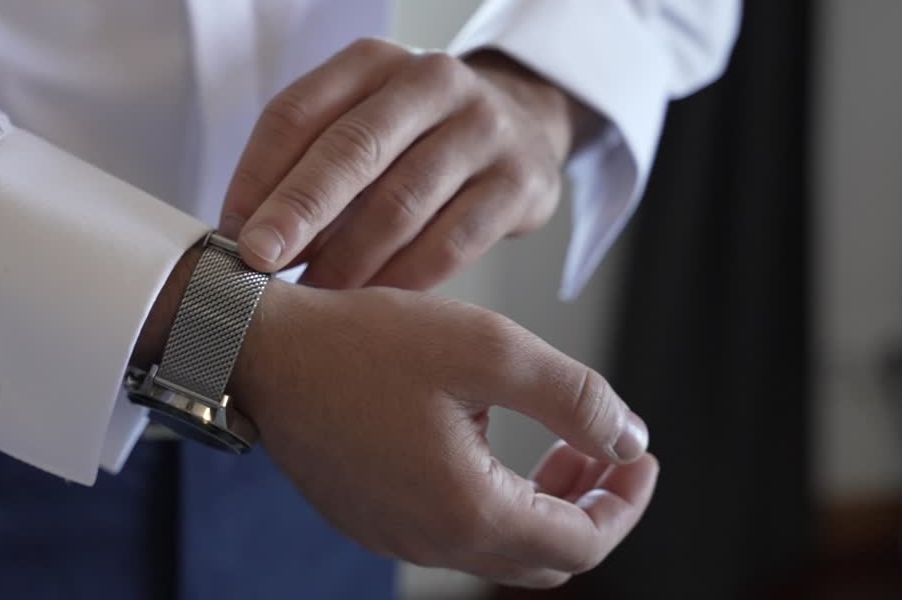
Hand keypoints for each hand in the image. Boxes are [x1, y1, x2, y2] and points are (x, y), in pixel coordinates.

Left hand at [220, 38, 583, 289]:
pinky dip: (406, 280)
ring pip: (402, 202)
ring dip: (348, 260)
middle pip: (352, 149)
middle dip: (298, 211)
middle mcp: (430, 81)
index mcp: (371, 61)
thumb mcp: (358, 124)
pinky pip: (453, 241)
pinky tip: (374, 305)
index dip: (257, 175)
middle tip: (260, 261)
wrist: (519, 126)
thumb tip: (243, 236)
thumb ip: (303, 163)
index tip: (231, 232)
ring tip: (314, 296)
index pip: (297, 111)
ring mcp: (483, 128)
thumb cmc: (410, 137)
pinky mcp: (520, 180)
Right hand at [228, 281, 655, 587]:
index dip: (626, 502)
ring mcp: (394, 536)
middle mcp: (430, 541)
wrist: (262, 351)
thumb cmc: (365, 343)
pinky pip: (450, 531)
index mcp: (468, 509)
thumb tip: (629, 439)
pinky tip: (483, 440)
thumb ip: (575, 397)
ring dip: (538, 504)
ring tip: (551, 443)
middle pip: (543, 558)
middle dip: (588, 507)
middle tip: (600, 450)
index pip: (583, 542)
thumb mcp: (488, 348)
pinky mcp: (369, 519)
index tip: (639, 455)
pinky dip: (489, 501)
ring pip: (496, 548)